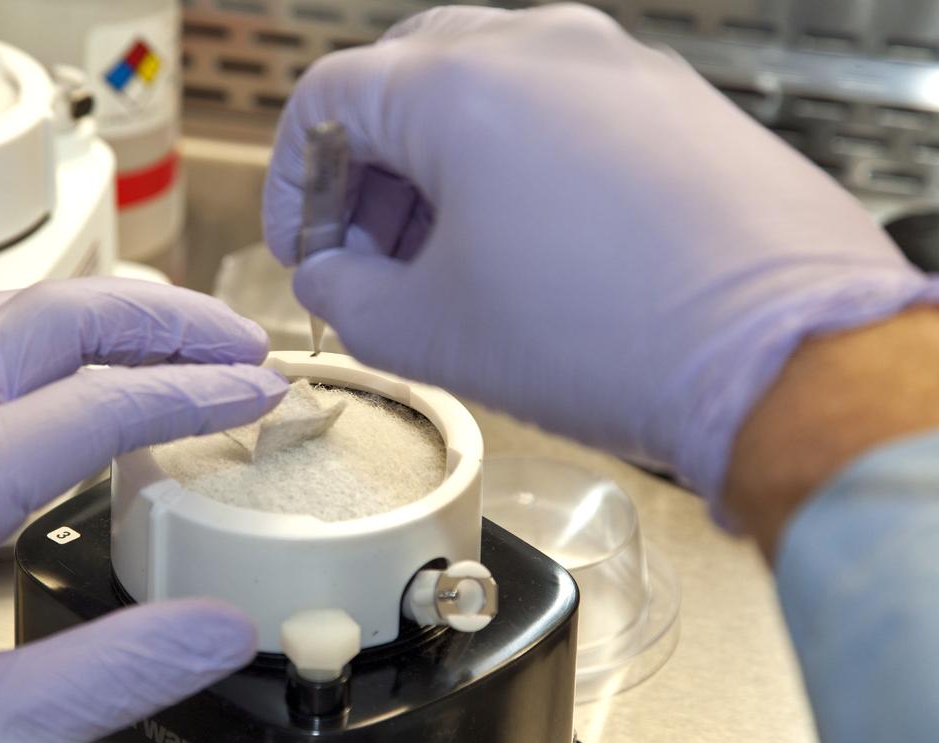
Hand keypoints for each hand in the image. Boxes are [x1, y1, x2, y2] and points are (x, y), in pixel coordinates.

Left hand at [0, 277, 287, 742]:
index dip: (195, 393)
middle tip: (239, 340)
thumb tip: (221, 629)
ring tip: (178, 333)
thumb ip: (112, 673)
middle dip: (159, 319)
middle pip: (47, 321)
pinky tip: (81, 366)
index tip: (264, 393)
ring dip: (101, 313)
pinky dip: (48, 334)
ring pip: (4, 319)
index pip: (97, 405)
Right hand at [263, 4, 934, 502]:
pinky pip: (566, 112)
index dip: (298, 184)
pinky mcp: (675, 102)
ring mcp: (620, 66)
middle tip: (372, 255)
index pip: (329, 100)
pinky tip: (533, 248)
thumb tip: (332, 279)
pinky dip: (520, 166)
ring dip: (443, 170)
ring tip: (451, 261)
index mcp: (461, 84)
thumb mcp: (432, 333)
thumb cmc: (613, 338)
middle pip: (406, 81)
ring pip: (489, 91)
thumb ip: (346, 297)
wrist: (783, 358)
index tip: (310, 246)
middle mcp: (543, 46)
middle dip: (371, 173)